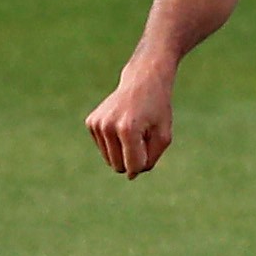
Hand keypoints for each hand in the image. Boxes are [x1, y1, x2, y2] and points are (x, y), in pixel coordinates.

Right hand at [85, 65, 175, 179]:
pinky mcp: (91, 122)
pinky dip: (115, 143)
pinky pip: (104, 149)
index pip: (133, 167)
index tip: (150, 146)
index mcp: (128, 130)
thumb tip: (131, 175)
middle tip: (142, 136)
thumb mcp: (164, 136)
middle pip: (119, 166)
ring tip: (133, 129)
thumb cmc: (157, 108)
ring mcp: (97, 124)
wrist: (143, 80)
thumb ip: (150, 160)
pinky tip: (122, 124)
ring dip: (124, 151)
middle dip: (133, 159)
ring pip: (110, 160)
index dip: (144, 163)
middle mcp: (108, 127)